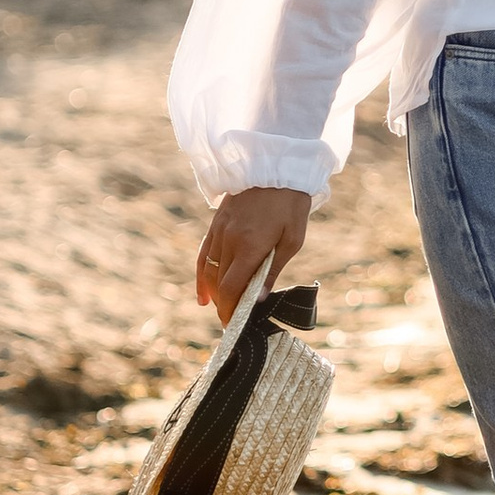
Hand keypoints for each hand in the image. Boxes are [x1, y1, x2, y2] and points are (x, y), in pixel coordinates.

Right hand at [193, 185, 311, 321]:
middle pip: (219, 283)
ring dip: (213, 293)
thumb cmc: (291, 206)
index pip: (232, 288)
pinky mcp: (216, 223)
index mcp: (250, 247)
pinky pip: (203, 254)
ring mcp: (220, 231)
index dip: (230, 310)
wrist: (277, 168)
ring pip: (208, 270)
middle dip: (224, 305)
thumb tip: (259, 300)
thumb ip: (273, 270)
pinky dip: (201, 275)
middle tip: (232, 323)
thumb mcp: (292, 240)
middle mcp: (230, 241)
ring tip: (219, 310)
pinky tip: (203, 293)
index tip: (234, 326)